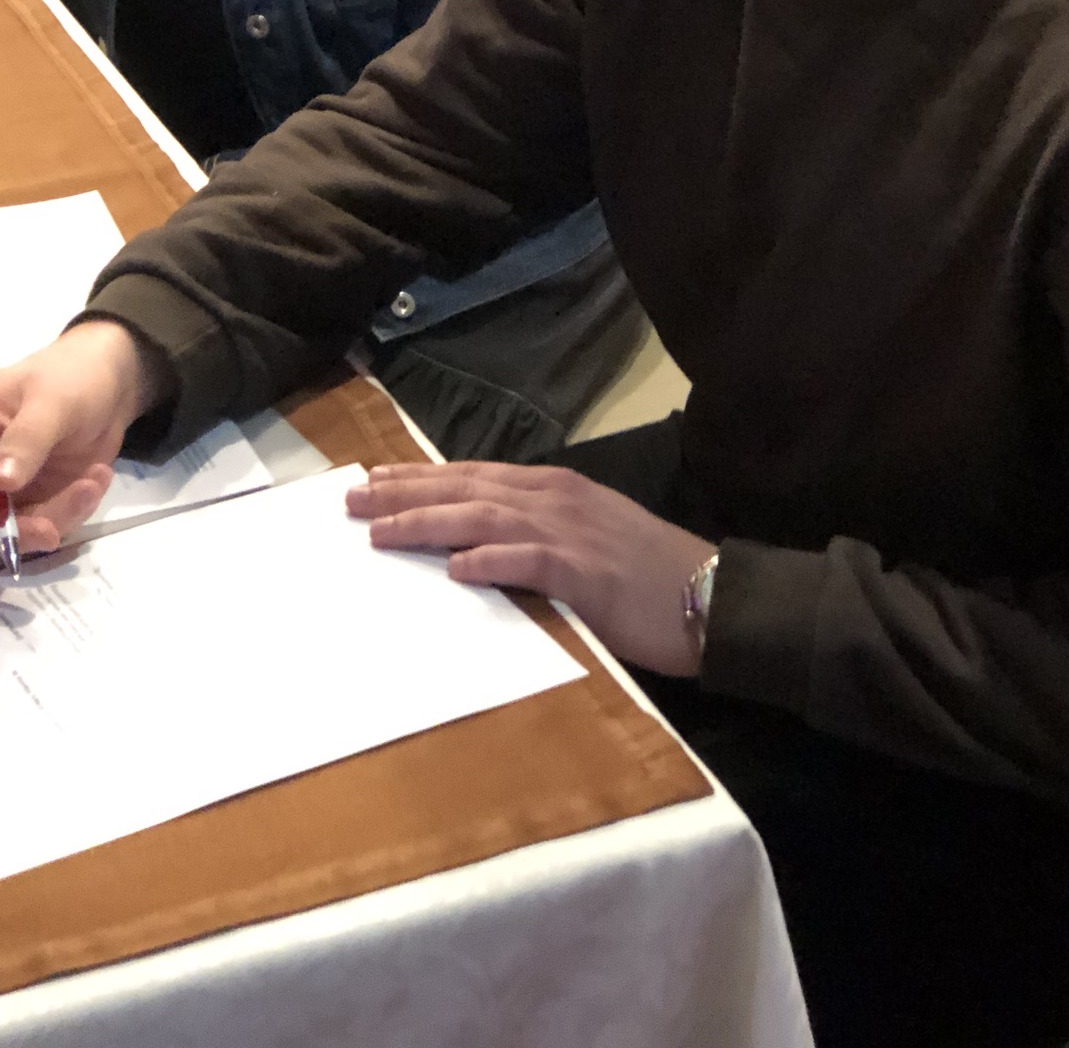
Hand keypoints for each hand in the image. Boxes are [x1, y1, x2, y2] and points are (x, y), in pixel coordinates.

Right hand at [0, 319, 168, 557]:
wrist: (107, 385)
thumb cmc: (69, 377)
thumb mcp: (52, 400)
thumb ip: (27, 439)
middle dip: (7, 530)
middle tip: (53, 528)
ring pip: (2, 533)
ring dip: (51, 519)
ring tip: (92, 482)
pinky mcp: (23, 506)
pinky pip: (36, 529)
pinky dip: (69, 514)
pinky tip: (95, 479)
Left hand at [348, 462, 716, 675]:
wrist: (715, 593)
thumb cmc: (650, 574)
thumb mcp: (588, 539)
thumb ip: (535, 537)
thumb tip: (475, 548)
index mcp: (554, 489)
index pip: (473, 476)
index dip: (421, 477)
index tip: (374, 482)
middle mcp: (556, 499)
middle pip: (466, 489)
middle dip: (406, 493)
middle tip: (353, 501)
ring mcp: (571, 532)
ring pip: (484, 518)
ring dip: (428, 522)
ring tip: (381, 532)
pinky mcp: (587, 574)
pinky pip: (530, 562)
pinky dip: (490, 561)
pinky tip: (456, 567)